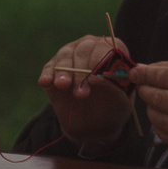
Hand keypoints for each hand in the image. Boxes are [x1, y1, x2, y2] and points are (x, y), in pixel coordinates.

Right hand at [36, 35, 135, 149]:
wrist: (95, 121)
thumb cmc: (113, 103)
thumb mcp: (122, 96)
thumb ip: (118, 83)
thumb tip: (108, 76)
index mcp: (112, 50)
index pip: (107, 47)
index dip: (101, 60)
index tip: (96, 78)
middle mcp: (90, 47)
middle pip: (83, 50)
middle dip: (82, 71)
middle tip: (81, 92)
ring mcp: (70, 56)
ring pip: (65, 56)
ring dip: (64, 72)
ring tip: (63, 85)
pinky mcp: (53, 69)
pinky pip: (49, 68)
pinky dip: (47, 74)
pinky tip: (46, 82)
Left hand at [129, 60, 167, 158]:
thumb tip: (143, 69)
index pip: (166, 77)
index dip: (146, 74)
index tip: (135, 71)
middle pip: (159, 99)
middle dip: (146, 91)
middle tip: (144, 87)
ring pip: (159, 120)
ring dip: (152, 110)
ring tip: (158, 104)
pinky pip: (167, 138)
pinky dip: (161, 127)